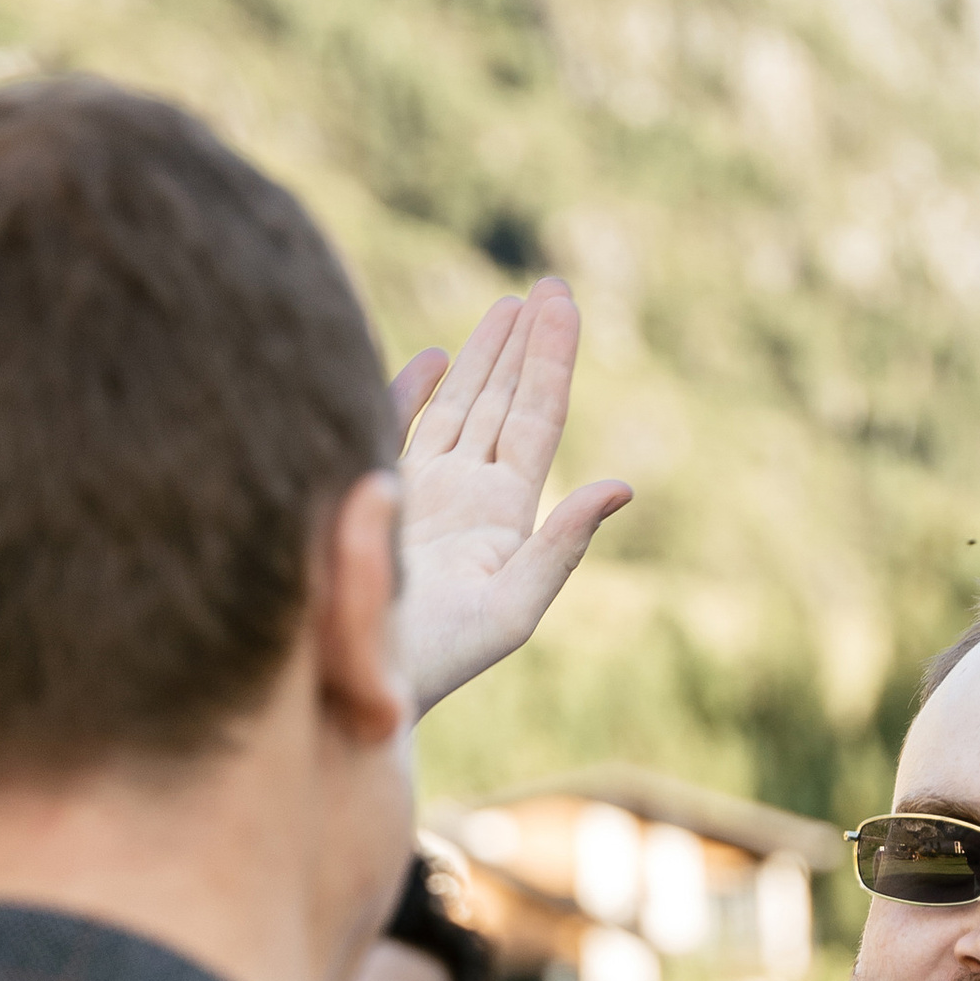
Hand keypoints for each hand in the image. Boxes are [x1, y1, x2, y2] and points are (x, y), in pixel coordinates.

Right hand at [385, 281, 630, 716]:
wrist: (357, 695)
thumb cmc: (435, 662)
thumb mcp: (512, 608)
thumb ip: (563, 546)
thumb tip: (622, 485)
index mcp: (504, 515)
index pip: (536, 419)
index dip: (550, 358)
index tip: (561, 301)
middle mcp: (468, 499)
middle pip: (505, 404)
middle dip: (524, 345)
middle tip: (547, 286)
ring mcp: (423, 498)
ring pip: (459, 410)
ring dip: (483, 358)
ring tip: (510, 304)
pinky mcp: (376, 500)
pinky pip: (398, 431)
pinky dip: (414, 391)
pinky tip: (434, 358)